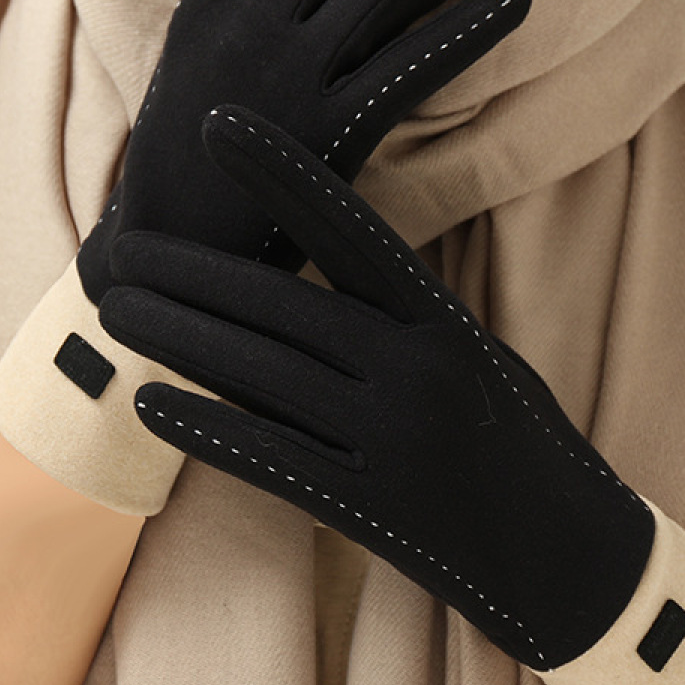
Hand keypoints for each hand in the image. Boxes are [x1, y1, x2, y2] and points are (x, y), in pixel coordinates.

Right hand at [0, 0, 529, 517]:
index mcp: (206, 4)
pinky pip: (408, 69)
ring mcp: (283, 78)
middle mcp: (244, 26)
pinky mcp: (324, 136)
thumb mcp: (198, 72)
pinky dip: (462, 32)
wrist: (163, 270)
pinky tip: (515, 2)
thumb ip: (246, 13)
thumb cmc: (189, 171)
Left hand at [100, 106, 656, 669]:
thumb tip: (314, 272)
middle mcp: (418, 370)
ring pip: (263, 377)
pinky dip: (206, 429)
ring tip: (115, 310)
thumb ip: (403, 316)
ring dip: (181, 339)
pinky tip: (150, 403)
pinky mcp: (372, 510)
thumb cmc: (518, 439)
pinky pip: (272, 459)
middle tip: (120, 248)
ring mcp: (394, 441)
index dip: (282, 174)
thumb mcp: (479, 355)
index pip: (351, 229)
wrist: (569, 557)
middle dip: (193, 274)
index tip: (217, 127)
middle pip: (283, 307)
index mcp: (445, 321)